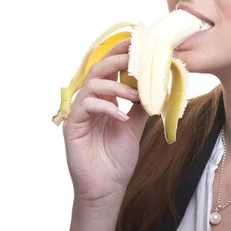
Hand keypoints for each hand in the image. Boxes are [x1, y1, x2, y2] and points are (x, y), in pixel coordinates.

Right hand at [62, 38, 148, 205]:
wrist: (107, 187)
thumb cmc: (117, 158)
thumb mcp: (135, 126)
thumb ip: (141, 105)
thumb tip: (157, 84)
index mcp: (104, 99)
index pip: (111, 70)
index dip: (122, 54)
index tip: (139, 43)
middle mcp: (90, 101)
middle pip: (99, 69)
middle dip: (118, 60)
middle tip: (136, 57)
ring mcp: (80, 113)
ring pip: (93, 84)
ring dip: (117, 86)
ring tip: (136, 95)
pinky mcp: (72, 126)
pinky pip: (87, 106)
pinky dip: (107, 108)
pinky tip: (122, 117)